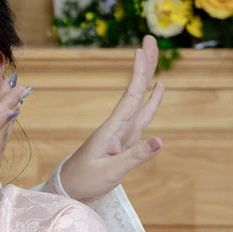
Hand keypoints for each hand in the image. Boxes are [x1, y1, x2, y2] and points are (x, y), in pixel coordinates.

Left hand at [54, 45, 164, 202]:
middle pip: (135, 91)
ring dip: (148, 79)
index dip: (138, 74)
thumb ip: (135, 156)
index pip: (130, 97)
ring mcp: (122, 132)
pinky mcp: (125, 141)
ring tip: (156, 58)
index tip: (141, 50)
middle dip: (144, 66)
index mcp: (112, 129)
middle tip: (151, 40)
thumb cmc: (85, 181)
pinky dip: (151, 102)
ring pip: (140, 100)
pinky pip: (142, 117)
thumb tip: (161, 140)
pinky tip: (158, 91)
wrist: (71, 190)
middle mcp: (118, 126)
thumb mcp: (110, 171)